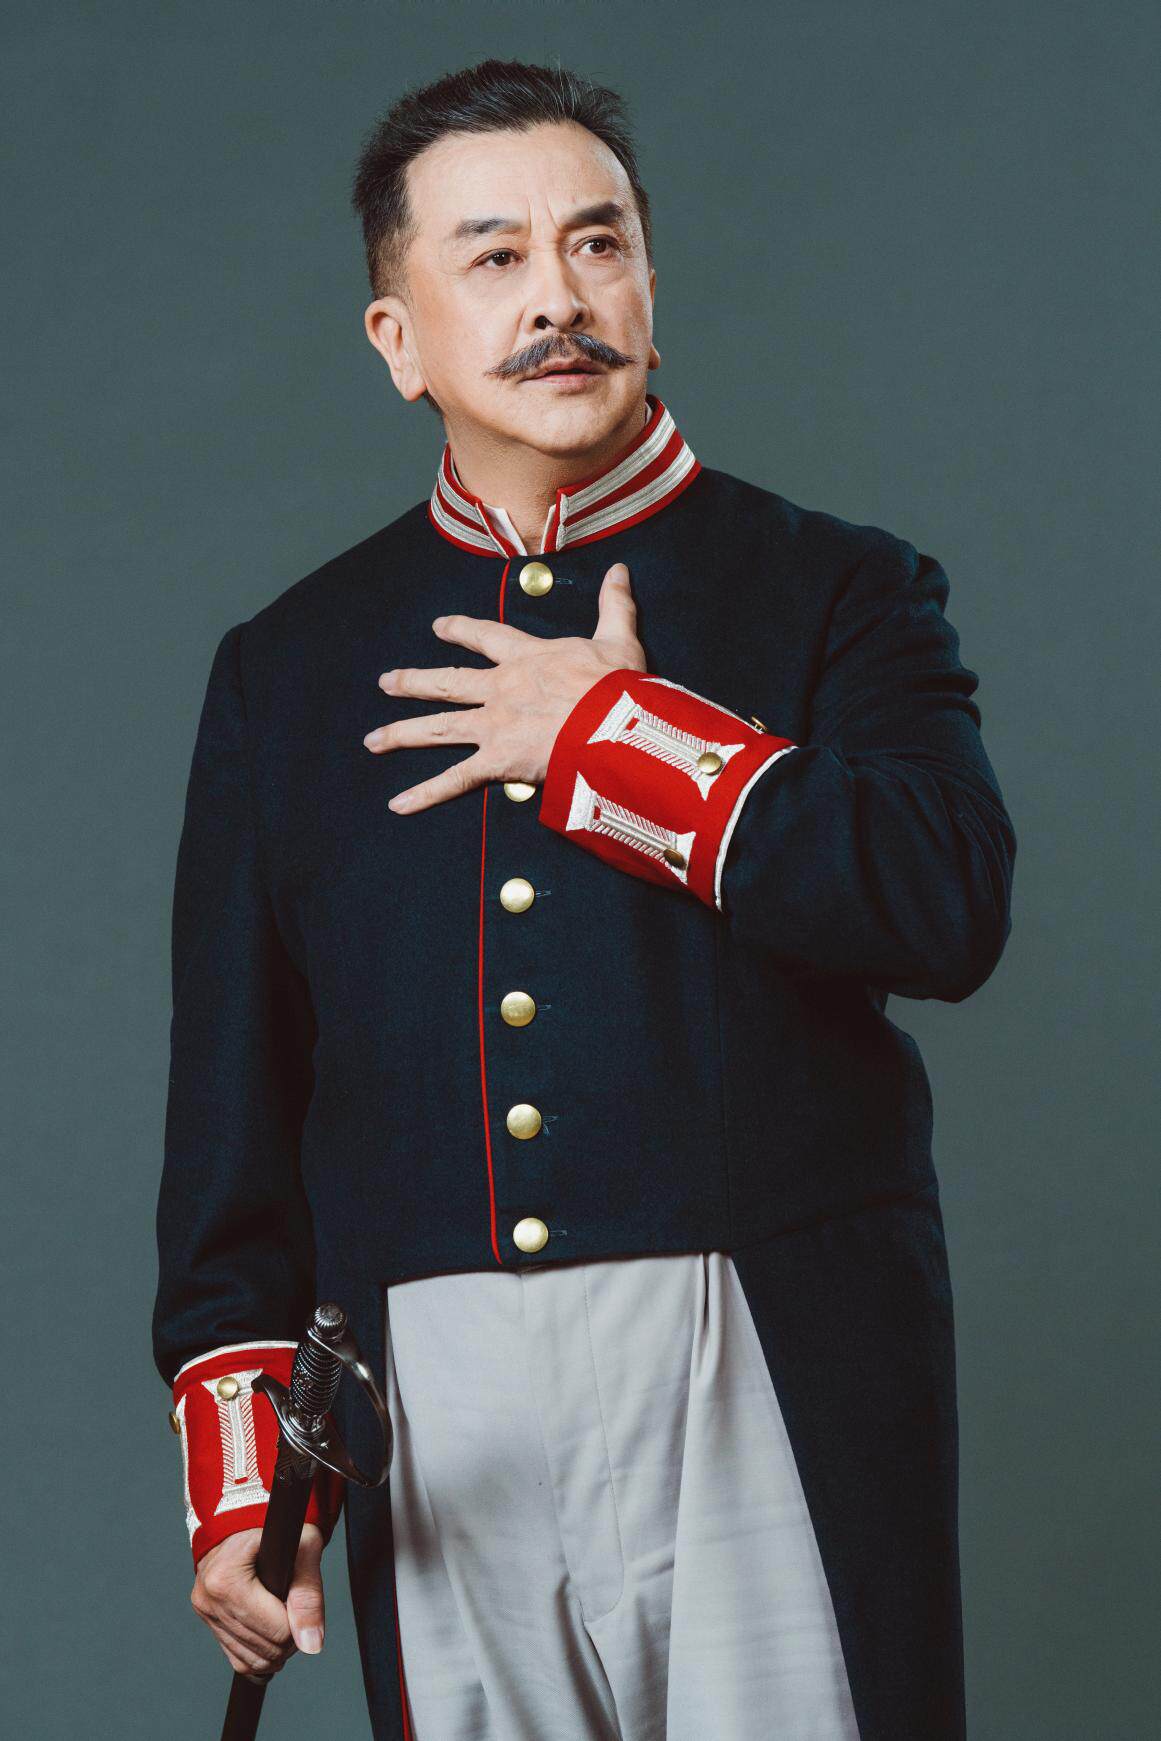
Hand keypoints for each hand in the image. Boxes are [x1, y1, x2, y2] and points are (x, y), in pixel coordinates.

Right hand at [191, 1522, 325, 1676]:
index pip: (276, 1630)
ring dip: (276, 1650)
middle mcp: (208, 1598)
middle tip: (298, 1609)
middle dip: (290, 1639)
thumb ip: (309, 1596)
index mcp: (226, 1577)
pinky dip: (259, 1654)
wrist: (246, 1518)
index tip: (301, 1598)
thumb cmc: (276, 1526)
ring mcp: (205, 1611)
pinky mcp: (207, 1620)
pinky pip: (237, 1658)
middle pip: (264, 1649)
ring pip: (250, 1661)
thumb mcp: (303, 1548)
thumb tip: (312, 1645)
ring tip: (287, 1620)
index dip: (300, 1622)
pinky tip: (272, 1636)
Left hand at [363, 560, 645, 813]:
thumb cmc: (617, 686)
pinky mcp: (496, 760)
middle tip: (386, 682)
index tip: (439, 627)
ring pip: (438, 728)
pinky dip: (425, 794)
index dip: (461, 630)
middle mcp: (500, 689)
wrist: (612, 725)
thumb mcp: (619, 640)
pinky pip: (454, 780)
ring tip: (373, 740)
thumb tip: (620, 569)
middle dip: (413, 682)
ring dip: (402, 733)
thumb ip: (614, 605)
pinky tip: (397, 804)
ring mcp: (493, 725)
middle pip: (447, 683)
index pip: (486, 637)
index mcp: (527, 658)